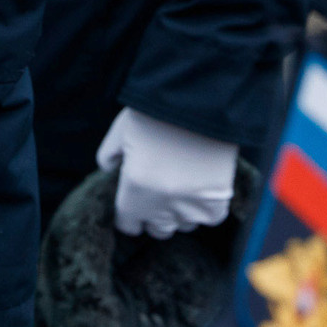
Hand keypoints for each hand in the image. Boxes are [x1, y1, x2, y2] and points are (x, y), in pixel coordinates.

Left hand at [96, 107, 237, 237]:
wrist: (199, 97)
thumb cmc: (156, 111)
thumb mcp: (120, 130)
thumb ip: (109, 155)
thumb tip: (109, 169)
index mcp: (135, 188)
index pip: (128, 223)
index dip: (129, 216)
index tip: (133, 208)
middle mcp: (161, 203)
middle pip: (157, 229)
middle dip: (154, 216)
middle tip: (158, 196)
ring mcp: (191, 203)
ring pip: (183, 225)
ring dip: (180, 213)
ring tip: (182, 190)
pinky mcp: (217, 198)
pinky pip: (209, 219)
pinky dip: (206, 209)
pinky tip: (201, 192)